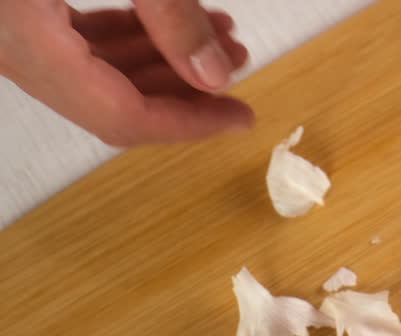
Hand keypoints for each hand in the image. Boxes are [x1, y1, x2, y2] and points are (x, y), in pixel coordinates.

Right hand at [0, 0, 253, 145]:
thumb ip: (168, 13)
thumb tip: (215, 75)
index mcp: (24, 40)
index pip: (122, 117)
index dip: (190, 123)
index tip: (242, 116)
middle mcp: (7, 46)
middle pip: (112, 100)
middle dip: (185, 86)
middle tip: (237, 60)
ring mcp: (6, 30)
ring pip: (96, 72)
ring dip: (162, 59)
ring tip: (217, 33)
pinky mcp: (14, 11)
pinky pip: (75, 43)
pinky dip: (127, 38)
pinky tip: (168, 23)